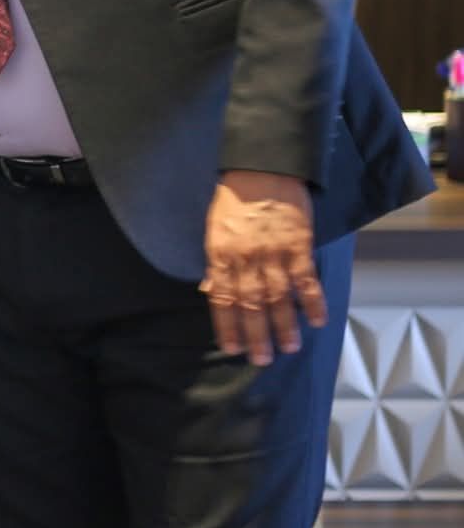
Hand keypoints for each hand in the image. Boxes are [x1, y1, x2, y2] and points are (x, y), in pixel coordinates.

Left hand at [200, 169, 325, 365]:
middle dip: (256, 335)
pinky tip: (317, 321)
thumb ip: (216, 262)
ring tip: (288, 347)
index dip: (227, 325)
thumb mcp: (214, 229)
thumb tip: (210, 291)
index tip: (232, 348)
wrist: (261, 168)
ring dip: (284, 325)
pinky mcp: (298, 245)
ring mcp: (273, 253)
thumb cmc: (234, 199)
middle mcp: (246, 258)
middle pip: (251, 304)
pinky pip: (306, 280)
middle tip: (262, 359)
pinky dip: (312, 302)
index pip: (222, 298)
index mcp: (220, 254)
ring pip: (278, 297)